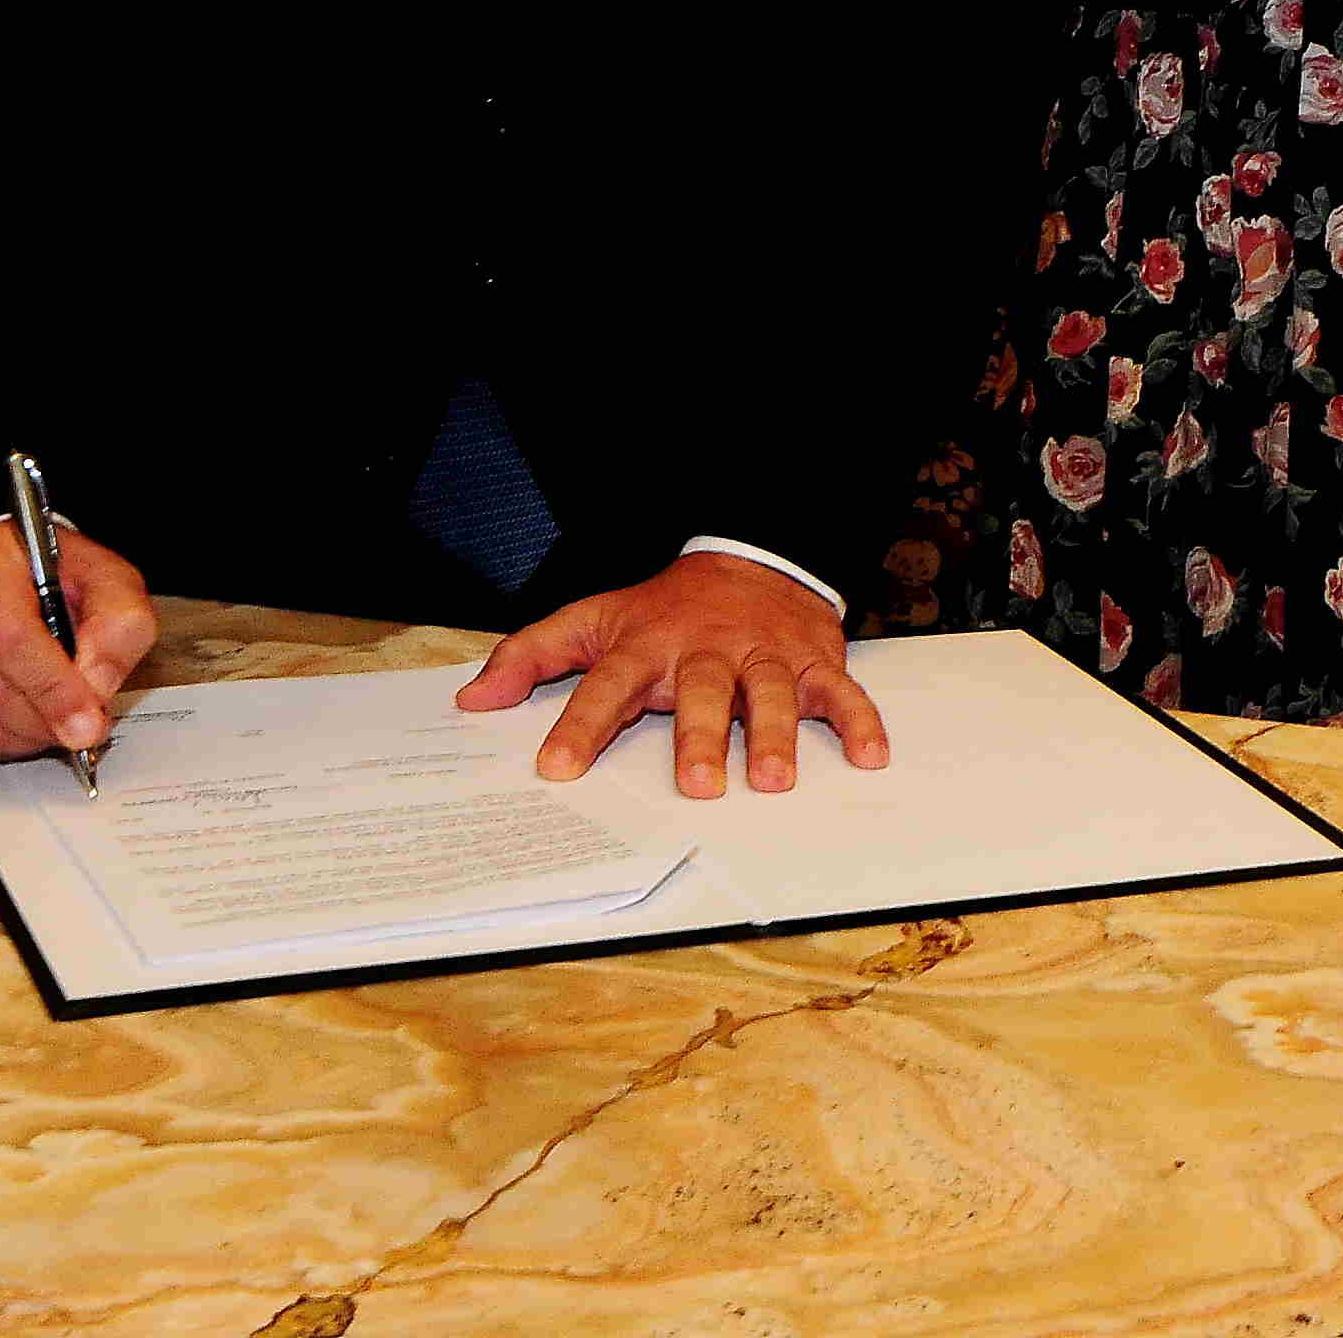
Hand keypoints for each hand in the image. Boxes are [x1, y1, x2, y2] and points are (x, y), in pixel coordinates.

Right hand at [0, 520, 158, 759]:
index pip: (4, 634)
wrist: (16, 579)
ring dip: (19, 736)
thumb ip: (120, 624)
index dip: (49, 687)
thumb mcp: (110, 583)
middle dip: (40, 719)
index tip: (87, 722)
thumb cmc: (60, 579)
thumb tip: (95, 682)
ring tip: (54, 724)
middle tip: (82, 730)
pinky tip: (20, 725)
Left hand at [455, 551, 888, 797]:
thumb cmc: (665, 609)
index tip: (558, 768)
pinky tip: (869, 756)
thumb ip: (532, 656)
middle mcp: (707, 652)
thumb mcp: (594, 619)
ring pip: (770, 694)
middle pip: (702, 694)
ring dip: (776, 735)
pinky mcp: (812, 660)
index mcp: (647, 646)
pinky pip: (841, 691)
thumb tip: (473, 700)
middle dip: (699, 738)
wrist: (753, 556)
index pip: (606, 685)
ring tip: (774, 779)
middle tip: (696, 786)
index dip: (581, 725)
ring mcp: (763, 656)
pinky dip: (859, 721)